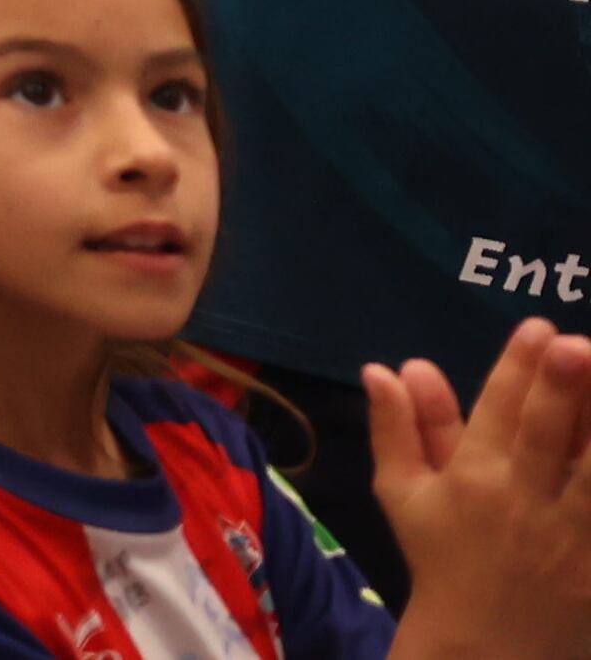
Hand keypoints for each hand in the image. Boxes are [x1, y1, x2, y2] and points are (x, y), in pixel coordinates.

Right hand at [368, 319, 590, 659]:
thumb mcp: (404, 495)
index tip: (538, 327)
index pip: (495, 413)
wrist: (487, 646)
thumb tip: (383, 368)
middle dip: (560, 388)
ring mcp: (570, 534)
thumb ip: (397, 429)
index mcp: (471, 480)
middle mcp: (520, 500)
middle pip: (546, 435)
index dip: (517, 369)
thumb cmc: (445, 558)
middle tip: (576, 342)